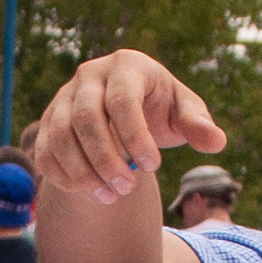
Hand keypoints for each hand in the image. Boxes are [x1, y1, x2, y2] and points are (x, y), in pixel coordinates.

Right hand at [31, 51, 224, 205]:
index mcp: (126, 66)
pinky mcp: (47, 123)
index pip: (122, 98)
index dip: (135, 135)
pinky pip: (45, 152)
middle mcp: (88, 76)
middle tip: (128, 189)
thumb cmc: (159, 109)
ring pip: (61, 137)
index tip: (153, 166)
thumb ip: (198, 124)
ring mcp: (63, 99)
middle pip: (86, 118)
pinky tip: (88, 193)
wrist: (124, 111)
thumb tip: (216, 141)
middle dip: (106, 159)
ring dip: (83, 172)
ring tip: (109, 196)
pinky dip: (62, 177)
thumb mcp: (183, 111)